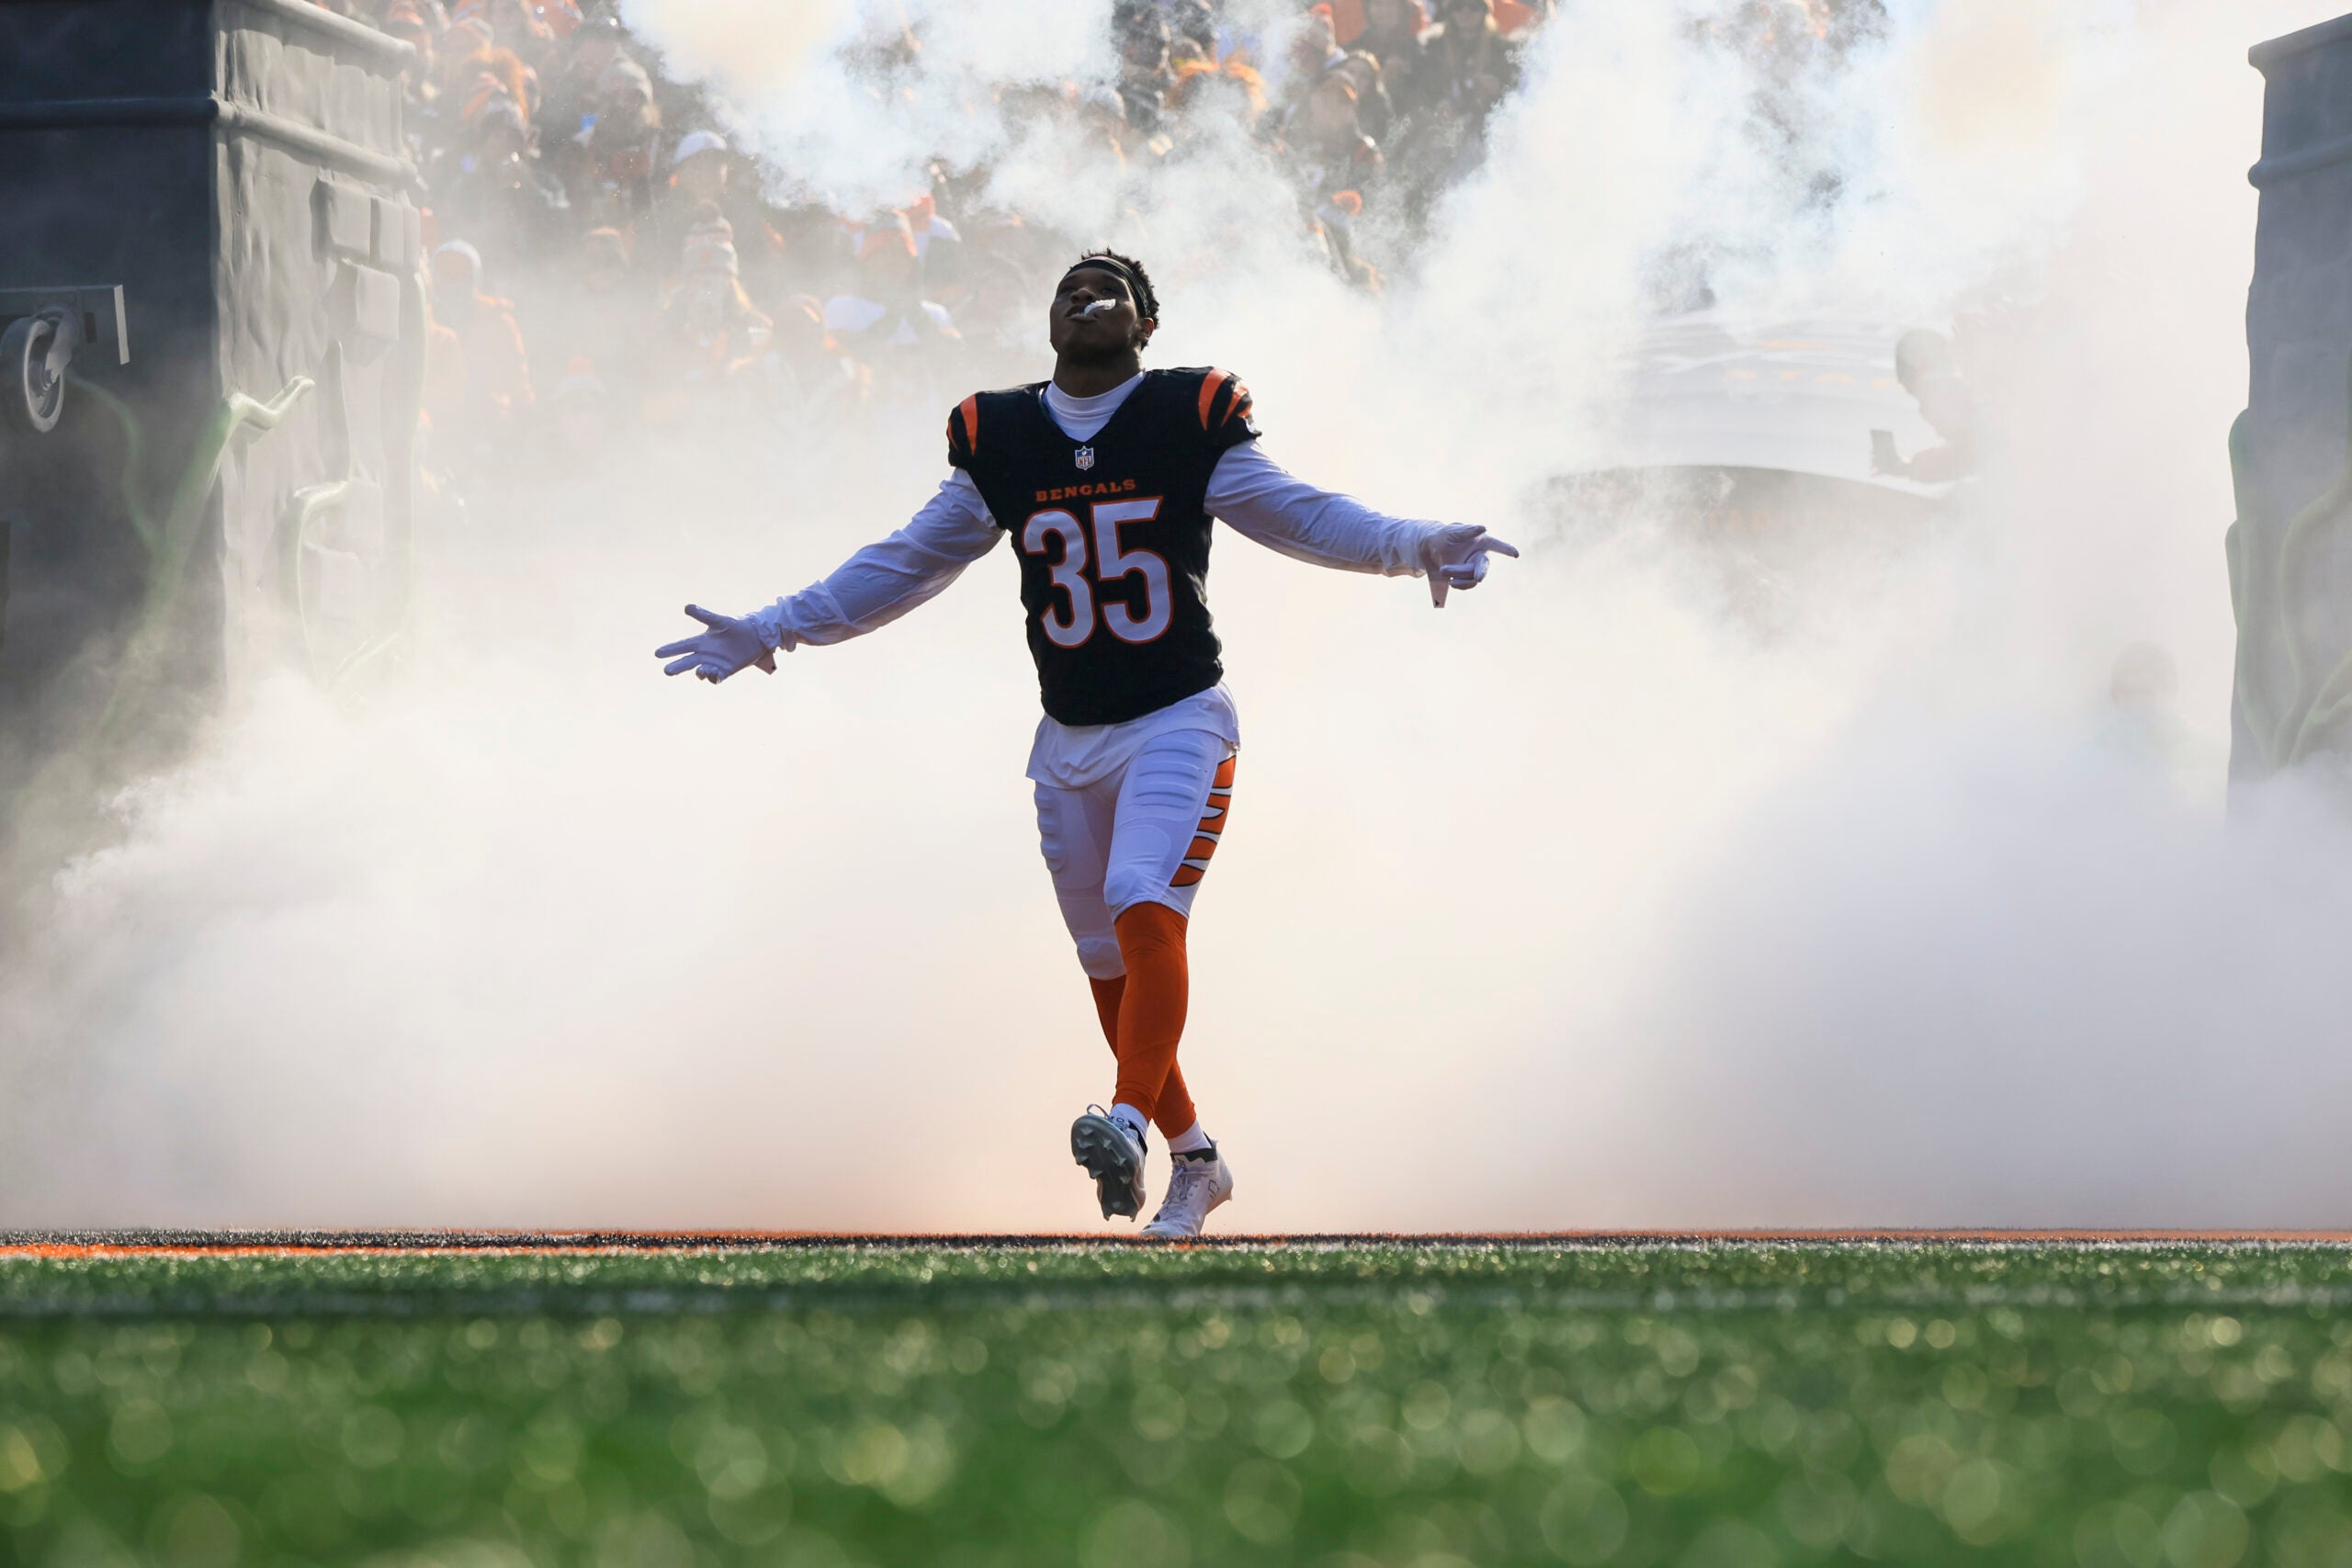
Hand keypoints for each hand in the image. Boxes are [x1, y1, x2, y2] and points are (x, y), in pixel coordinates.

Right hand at [655, 604, 777, 682]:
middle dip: (677, 667)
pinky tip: (714, 673)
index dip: (670, 650)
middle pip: (687, 662)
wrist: (756, 636)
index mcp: (702, 641)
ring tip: (703, 670)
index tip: (657, 653)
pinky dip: (713, 677)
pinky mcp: (726, 671)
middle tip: (667, 671)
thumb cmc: (737, 626)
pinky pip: (716, 678)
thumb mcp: (720, 621)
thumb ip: (704, 616)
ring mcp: (715, 663)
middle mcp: (705, 654)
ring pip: (701, 672)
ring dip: (700, 672)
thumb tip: (686, 607)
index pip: (682, 646)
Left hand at [1419, 524, 1518, 607]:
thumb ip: (1468, 530)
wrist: (1432, 549)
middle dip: (1481, 571)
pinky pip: (1467, 584)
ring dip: (1458, 574)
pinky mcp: (1468, 578)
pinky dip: (1459, 584)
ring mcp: (1475, 568)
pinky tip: (1451, 583)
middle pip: (1483, 565)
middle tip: (1479, 577)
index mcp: (1482, 542)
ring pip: (1472, 576)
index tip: (1515, 554)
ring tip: (1443, 569)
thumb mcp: (1453, 531)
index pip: (1497, 545)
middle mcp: (1481, 555)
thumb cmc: (1445, 536)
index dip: (1506, 549)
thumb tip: (1483, 528)